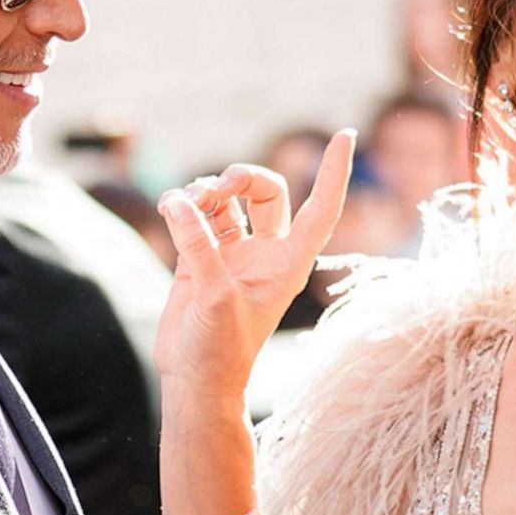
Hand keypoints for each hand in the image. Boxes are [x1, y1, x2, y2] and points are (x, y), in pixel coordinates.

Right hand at [153, 129, 355, 398]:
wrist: (192, 381)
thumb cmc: (220, 350)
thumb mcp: (214, 296)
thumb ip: (198, 246)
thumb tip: (178, 201)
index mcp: (288, 263)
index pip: (321, 208)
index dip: (333, 172)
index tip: (345, 134)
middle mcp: (264, 252)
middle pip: (265, 192)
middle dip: (242, 177)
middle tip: (218, 188)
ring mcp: (231, 253)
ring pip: (225, 200)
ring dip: (204, 192)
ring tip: (184, 205)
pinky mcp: (198, 257)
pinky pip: (194, 215)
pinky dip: (182, 205)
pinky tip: (170, 207)